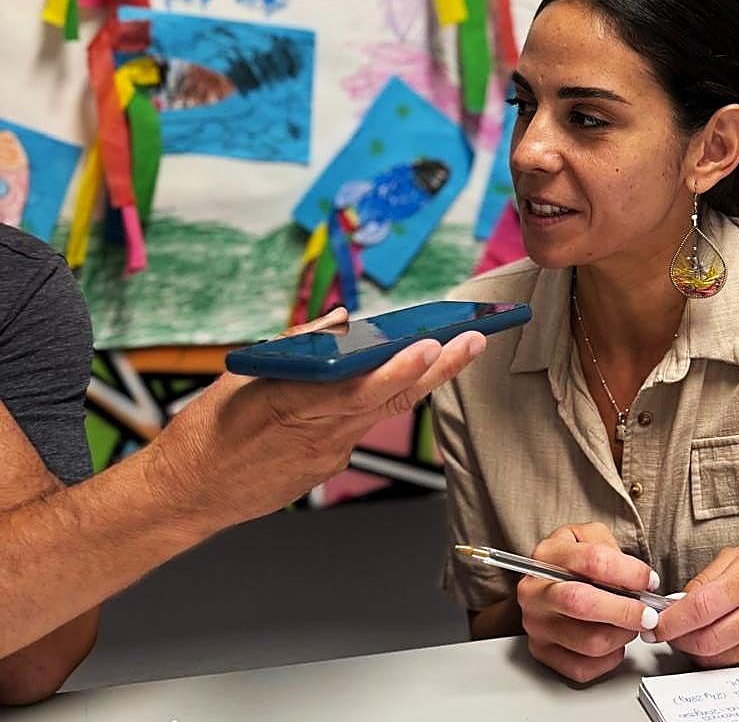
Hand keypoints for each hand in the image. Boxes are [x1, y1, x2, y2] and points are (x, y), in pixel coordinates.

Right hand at [147, 308, 485, 529]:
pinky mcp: (326, 468)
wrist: (185, 497)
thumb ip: (297, 345)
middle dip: (438, 367)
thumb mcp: (244, 374)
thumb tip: (341, 320)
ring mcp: (328, 455)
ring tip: (456, 349)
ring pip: (382, 411)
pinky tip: (384, 381)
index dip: (400, 366)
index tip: (432, 343)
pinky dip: (372, 404)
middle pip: (390, 398)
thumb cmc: (207, 432)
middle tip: (473, 339)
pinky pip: (357, 429)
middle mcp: (320, 432)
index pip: (360, 385)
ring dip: (418, 380)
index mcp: (293, 402)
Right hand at [519, 523, 659, 683]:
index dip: (629, 572)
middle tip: (647, 614)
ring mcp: (536, 624)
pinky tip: (613, 642)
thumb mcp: (591, 536)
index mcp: (547, 555)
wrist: (547, 581)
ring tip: (630, 625)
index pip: (593, 561)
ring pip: (589, 641)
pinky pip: (582, 667)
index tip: (648, 581)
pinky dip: (608, 659)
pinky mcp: (542, 652)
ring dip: (621, 635)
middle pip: (582, 604)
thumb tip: (639, 580)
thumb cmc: (574, 561)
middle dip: (625, 611)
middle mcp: (535, 591)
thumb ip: (613, 550)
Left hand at [651, 544, 738, 667]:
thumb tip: (678, 602)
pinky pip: (738, 664)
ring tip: (691, 634)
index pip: (703, 606)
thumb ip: (707, 578)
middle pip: (708, 639)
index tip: (656, 623)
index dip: (673, 620)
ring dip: (696, 651)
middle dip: (679, 640)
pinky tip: (717, 640)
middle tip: (668, 632)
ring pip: (720, 658)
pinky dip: (719, 656)